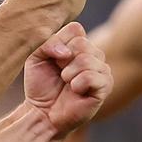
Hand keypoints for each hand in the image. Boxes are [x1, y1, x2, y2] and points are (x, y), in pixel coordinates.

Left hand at [24, 22, 111, 138]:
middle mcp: (94, 55)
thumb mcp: (36, 57)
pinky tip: (75, 91)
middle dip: (63, 60)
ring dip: (68, 74)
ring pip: (87, 59)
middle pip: (82, 43)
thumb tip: (67, 52)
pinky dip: (77, 84)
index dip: (59, 43)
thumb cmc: (41, 85)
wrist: (42, 112)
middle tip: (60, 74)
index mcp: (80, 44)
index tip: (53, 60)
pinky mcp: (105, 87)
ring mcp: (102, 70)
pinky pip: (92, 76)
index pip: (75, 29)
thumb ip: (48, 43)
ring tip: (66, 83)